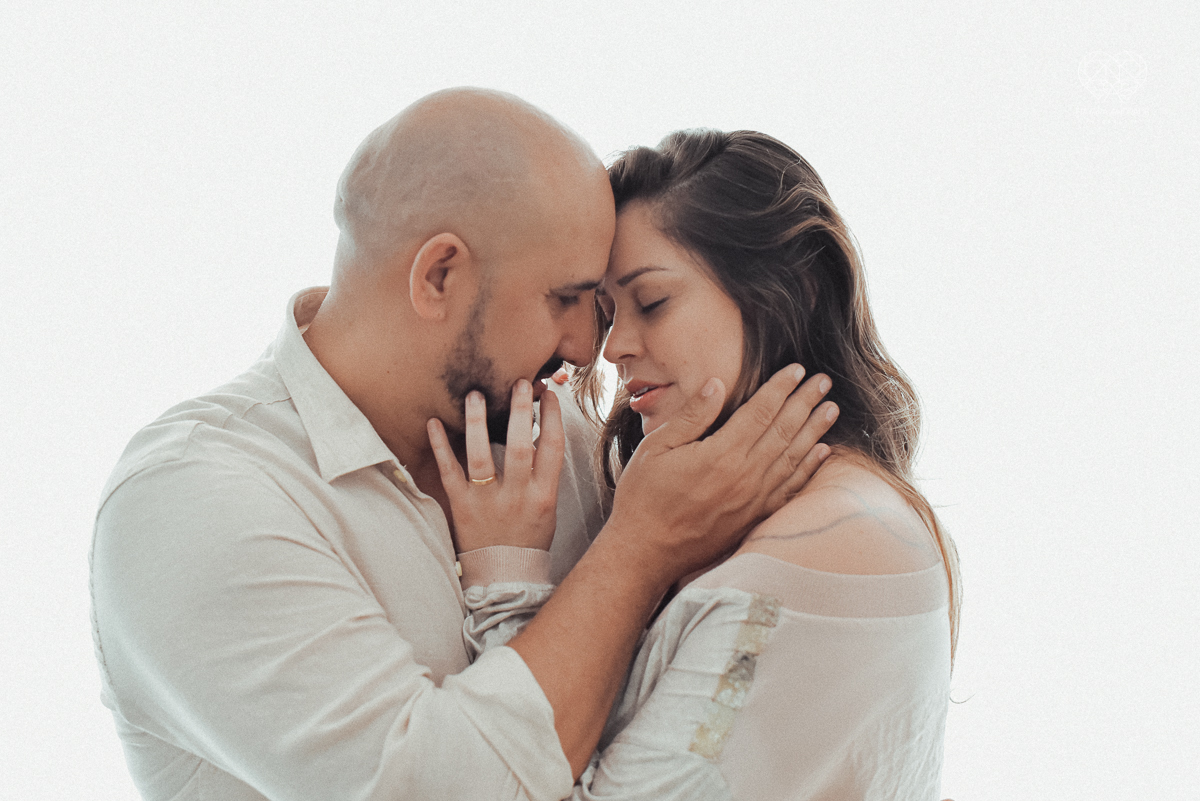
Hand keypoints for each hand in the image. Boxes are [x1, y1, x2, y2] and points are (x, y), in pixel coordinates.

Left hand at [427, 380, 564, 552]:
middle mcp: (517, 496)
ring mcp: (488, 501)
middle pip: (521, 446)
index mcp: (543, 496)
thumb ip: (544, 475)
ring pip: (483, 456)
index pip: (553, 449)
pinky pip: (450, 472)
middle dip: (520, 411)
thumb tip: (540, 434)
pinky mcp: (462, 507)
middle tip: (518, 383)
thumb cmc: (528, 539)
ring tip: (476, 395)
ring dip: (479, 422)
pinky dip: (441, 447)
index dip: (552, 419)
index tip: (549, 396)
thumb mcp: (548, 508)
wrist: (504, 577)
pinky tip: (434, 422)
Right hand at [607, 364, 837, 578]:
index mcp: (720, 454)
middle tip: (824, 381)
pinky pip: (790, 489)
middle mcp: (744, 476)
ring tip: (831, 408)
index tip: (797, 369)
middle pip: (784, 430)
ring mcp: (753, 500)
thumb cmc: (644, 496)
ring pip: (793, 457)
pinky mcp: (754, 518)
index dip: (781, 388)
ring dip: (814, 430)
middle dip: (806, 402)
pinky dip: (808, 468)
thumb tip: (718, 383)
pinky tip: (822, 452)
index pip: (761, 411)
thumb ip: (692, 415)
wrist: (646, 552)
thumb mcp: (656, 447)